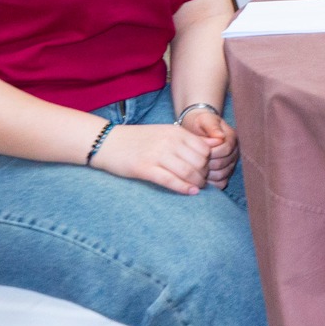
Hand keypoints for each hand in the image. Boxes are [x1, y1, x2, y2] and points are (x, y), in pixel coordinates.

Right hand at [91, 123, 211, 195]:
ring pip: (188, 172)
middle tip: (203, 181)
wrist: (107, 142)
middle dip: (204, 174)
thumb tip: (217, 143)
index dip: (210, 162)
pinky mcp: (144, 168)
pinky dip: (183, 188)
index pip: (205, 149)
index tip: (207, 170)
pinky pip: (170, 180)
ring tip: (197, 188)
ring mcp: (156, 155)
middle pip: (199, 162)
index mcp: (176, 132)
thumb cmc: (139, 139)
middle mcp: (169, 142)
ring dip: (196, 183)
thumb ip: (189, 139)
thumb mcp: (165, 132)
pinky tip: (190, 192)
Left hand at [178, 107, 237, 187]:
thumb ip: (212, 126)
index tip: (195, 151)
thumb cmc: (200, 123)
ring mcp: (230, 164)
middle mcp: (234, 152)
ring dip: (207, 175)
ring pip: (222, 175)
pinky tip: (199, 180)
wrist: (197, 128)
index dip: (210, 152)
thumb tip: (220, 137)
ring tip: (193, 171)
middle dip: (206, 164)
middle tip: (191, 163)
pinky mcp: (225, 173)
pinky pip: (221, 183)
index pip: (225, 149)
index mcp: (231, 138)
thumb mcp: (204, 120)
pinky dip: (211, 184)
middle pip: (223, 164)